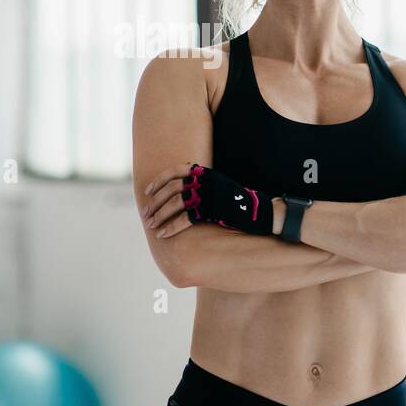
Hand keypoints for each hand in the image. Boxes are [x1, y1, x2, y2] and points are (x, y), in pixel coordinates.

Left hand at [141, 163, 273, 237]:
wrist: (259, 211)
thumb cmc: (238, 202)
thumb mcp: (219, 187)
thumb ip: (201, 185)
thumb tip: (182, 192)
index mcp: (205, 172)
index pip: (175, 171)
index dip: (159, 181)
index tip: (148, 191)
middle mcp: (204, 180)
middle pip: (171, 188)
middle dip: (155, 202)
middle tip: (146, 213)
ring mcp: (207, 194)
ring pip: (175, 203)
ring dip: (160, 215)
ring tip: (152, 225)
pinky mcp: (210, 209)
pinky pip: (184, 219)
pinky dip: (171, 227)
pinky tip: (163, 234)